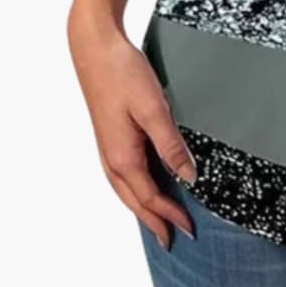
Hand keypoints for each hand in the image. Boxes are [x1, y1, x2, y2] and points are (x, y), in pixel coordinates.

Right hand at [68, 12, 196, 249]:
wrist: (95, 49)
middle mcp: (112, 159)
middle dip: (156, 220)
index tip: (189, 229)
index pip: (151, 198)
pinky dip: (137, 188)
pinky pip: (124, 174)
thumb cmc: (122, 74)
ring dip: (145, 207)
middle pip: (136, 201)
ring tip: (160, 219)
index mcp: (122, 158)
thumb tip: (188, 176)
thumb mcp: (154, 109)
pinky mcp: (110, 136)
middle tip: (174, 237)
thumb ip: (171, 145)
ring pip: (127, 190)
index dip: (171, 215)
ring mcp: (108, 148)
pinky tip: (145, 183)